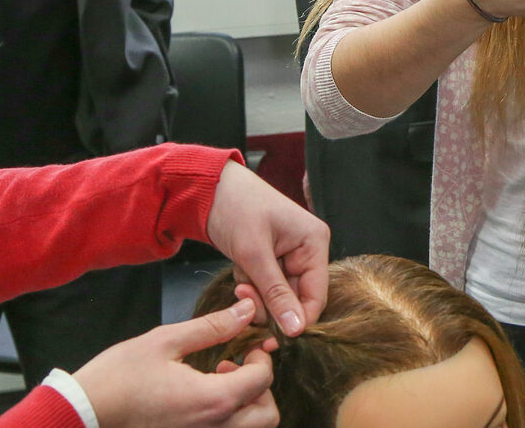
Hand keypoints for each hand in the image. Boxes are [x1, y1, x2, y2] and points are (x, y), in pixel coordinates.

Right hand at [74, 297, 279, 427]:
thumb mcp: (166, 340)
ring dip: (247, 404)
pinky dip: (229, 417)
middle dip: (262, 387)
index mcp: (213, 399)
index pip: (263, 380)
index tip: (247, 343)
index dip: (261, 357)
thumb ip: (212, 327)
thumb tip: (247, 311)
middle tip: (237, 363)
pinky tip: (203, 396)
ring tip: (218, 378)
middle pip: (267, 415)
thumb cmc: (120, 376)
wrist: (87, 412)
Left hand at [205, 161, 328, 336]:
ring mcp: (290, 255)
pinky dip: (251, 284)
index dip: (296, 320)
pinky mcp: (272, 258)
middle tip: (243, 291)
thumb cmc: (235, 207)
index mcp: (314, 242)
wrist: (208, 187)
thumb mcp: (254, 253)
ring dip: (256, 294)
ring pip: (278, 296)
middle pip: (296, 299)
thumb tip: (296, 330)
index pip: (316, 296)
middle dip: (267, 302)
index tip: (272, 337)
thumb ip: (276, 293)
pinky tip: (240, 268)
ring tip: (240, 277)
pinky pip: (265, 286)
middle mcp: (307, 249)